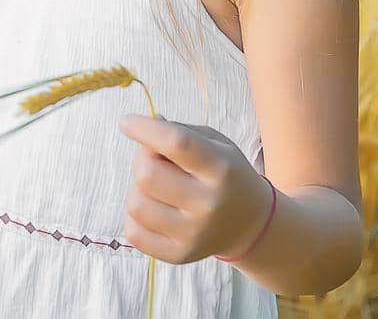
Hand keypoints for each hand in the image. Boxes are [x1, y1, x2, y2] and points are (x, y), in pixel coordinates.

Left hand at [117, 114, 273, 263]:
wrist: (251, 224)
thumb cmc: (227, 175)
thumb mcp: (217, 144)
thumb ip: (181, 131)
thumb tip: (145, 125)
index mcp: (220, 168)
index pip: (177, 143)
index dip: (146, 129)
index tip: (127, 122)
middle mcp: (208, 204)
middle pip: (147, 175)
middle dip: (142, 159)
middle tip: (153, 158)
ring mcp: (193, 234)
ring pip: (136, 204)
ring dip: (139, 189)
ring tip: (158, 187)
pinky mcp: (179, 255)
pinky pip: (134, 232)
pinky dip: (136, 217)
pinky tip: (155, 208)